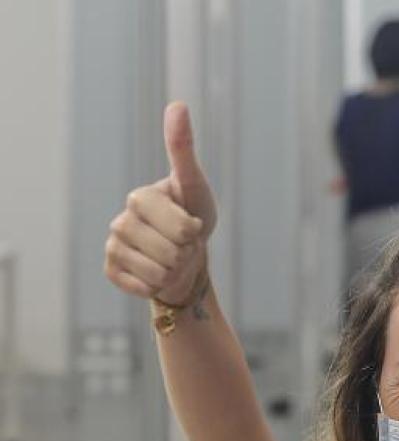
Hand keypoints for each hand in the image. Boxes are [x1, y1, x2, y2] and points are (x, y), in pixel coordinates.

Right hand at [104, 102, 216, 305]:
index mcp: (140, 197)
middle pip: (170, 253)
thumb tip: (177, 104)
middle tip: (183, 244)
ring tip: (173, 258)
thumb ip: (183, 149)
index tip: (191, 224)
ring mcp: (113, 245)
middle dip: (186, 253)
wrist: (186, 256)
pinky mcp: (111, 270)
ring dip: (174, 271)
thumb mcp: (195, 185)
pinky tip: (156, 274)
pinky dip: (157, 285)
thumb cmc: (193, 215)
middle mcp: (120, 219)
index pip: (180, 228)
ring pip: (157, 272)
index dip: (193, 232)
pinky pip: (141, 286)